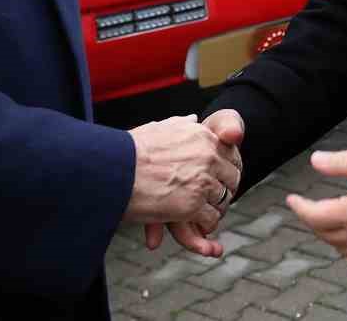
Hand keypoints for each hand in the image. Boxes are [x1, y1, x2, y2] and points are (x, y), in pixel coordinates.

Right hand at [124, 111, 243, 255]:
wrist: (114, 169)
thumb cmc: (130, 150)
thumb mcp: (159, 128)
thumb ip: (180, 124)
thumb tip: (192, 119)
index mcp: (202, 136)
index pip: (230, 153)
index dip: (225, 168)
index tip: (219, 178)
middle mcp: (208, 156)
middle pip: (231, 178)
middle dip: (224, 189)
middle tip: (216, 199)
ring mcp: (202, 181)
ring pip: (223, 199)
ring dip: (216, 208)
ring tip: (206, 213)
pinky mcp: (192, 205)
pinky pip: (211, 218)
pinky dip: (207, 225)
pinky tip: (200, 226)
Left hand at [286, 148, 346, 268]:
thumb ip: (344, 162)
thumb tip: (316, 161)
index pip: (315, 216)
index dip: (300, 207)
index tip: (292, 198)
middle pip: (324, 233)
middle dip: (312, 218)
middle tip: (308, 205)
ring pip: (339, 246)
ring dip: (328, 232)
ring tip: (326, 217)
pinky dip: (346, 246)